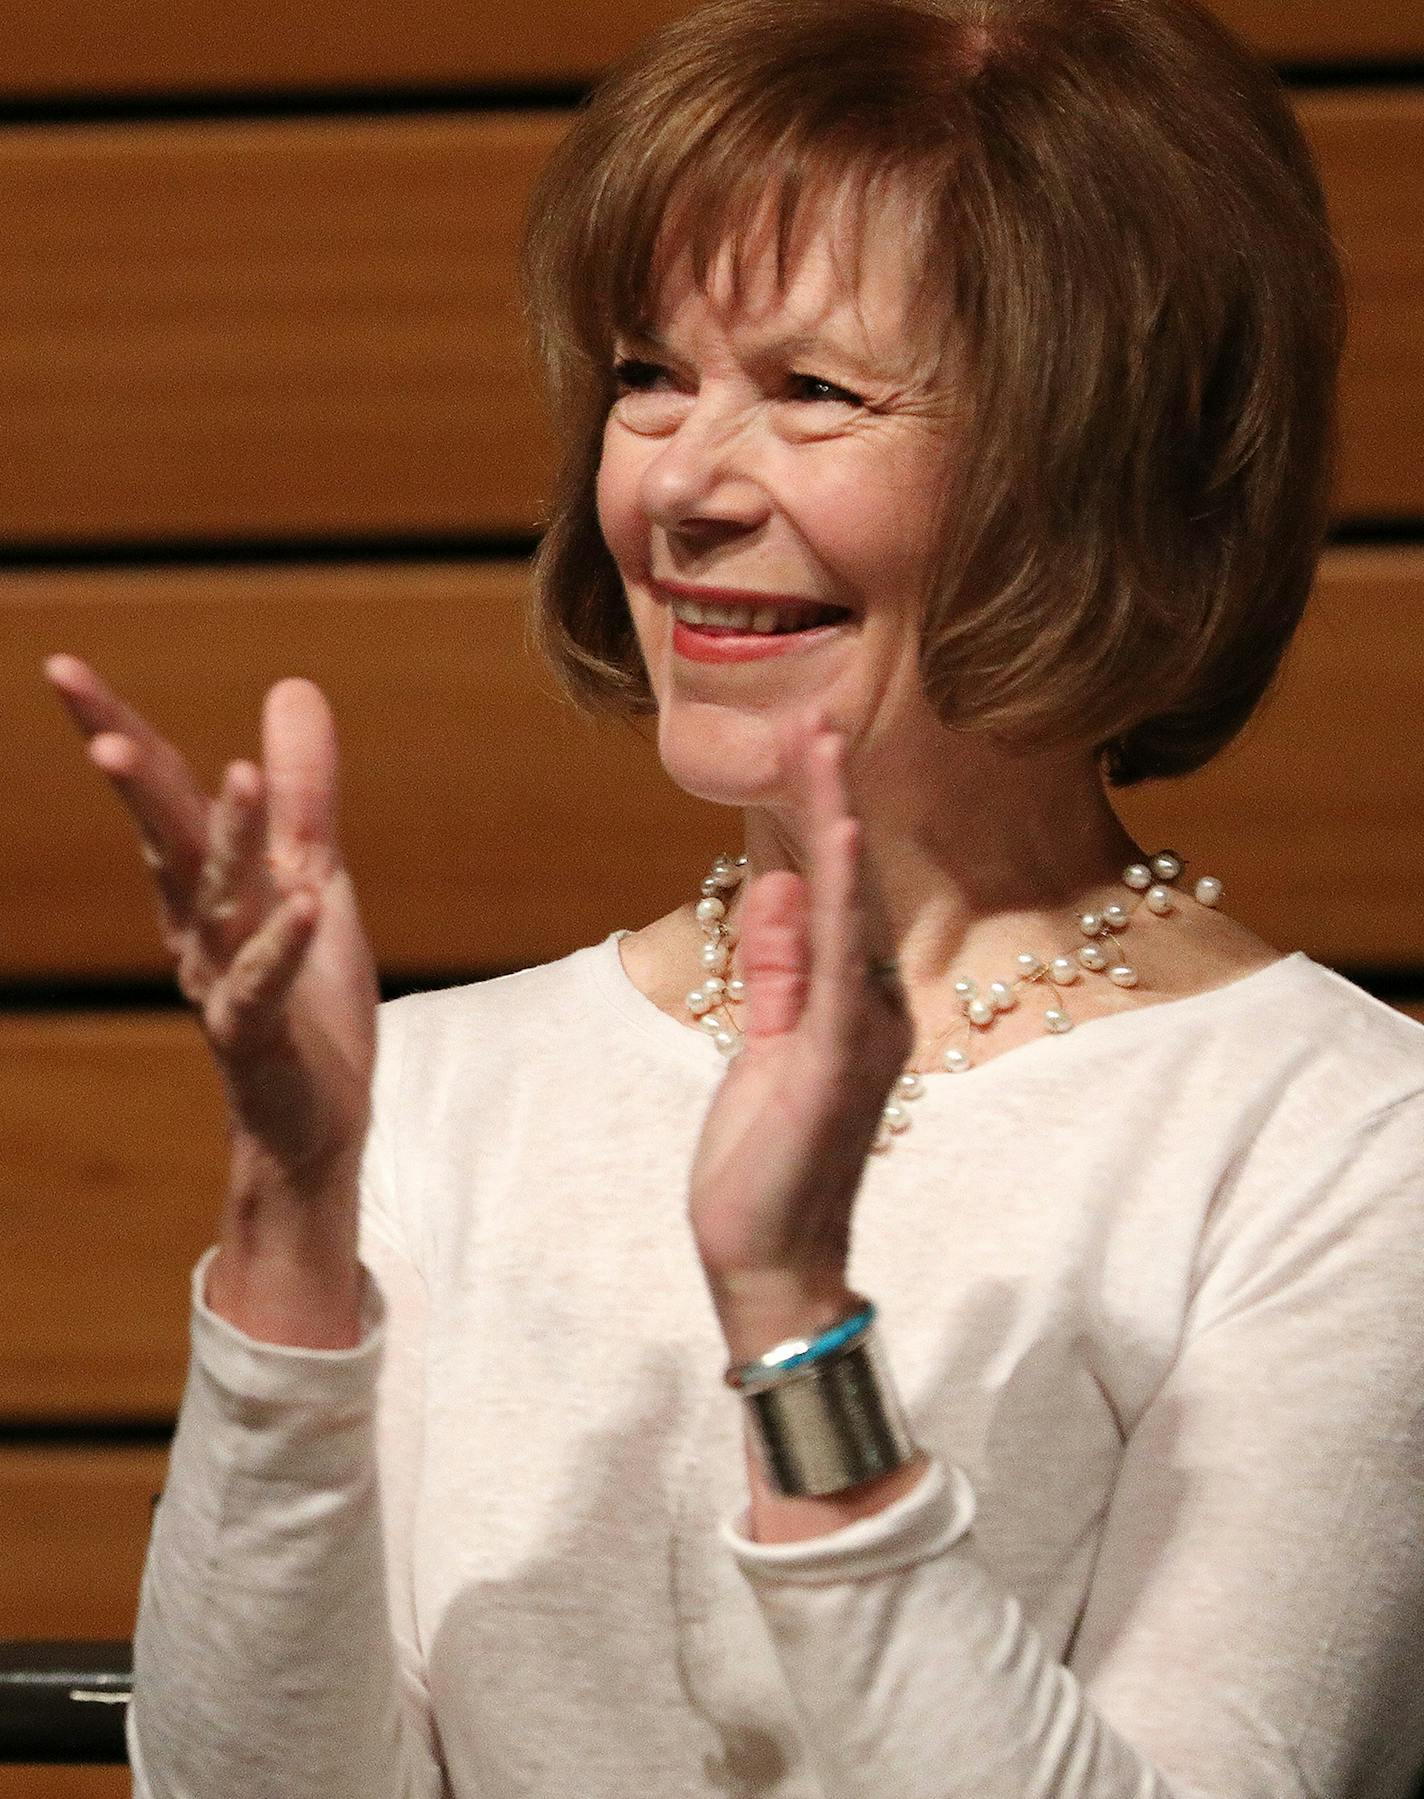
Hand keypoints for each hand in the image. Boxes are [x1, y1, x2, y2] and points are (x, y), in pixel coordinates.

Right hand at [44, 656, 378, 1217]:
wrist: (314, 1119)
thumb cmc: (305, 996)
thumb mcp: (310, 876)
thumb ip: (303, 792)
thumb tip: (293, 685)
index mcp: (205, 882)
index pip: (161, 794)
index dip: (117, 729)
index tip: (62, 668)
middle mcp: (199, 926)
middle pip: (166, 839)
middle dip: (137, 780)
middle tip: (101, 727)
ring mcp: (222, 981)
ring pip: (220, 904)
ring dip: (228, 841)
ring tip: (237, 776)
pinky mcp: (257, 1036)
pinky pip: (266, 985)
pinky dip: (283, 945)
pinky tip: (304, 903)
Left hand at [687, 717, 913, 1360]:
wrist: (768, 1260)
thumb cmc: (764, 1163)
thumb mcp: (761, 1045)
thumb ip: (777, 968)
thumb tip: (781, 883)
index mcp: (849, 1005)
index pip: (835, 896)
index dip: (822, 820)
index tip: (807, 747)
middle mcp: (871, 1008)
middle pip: (851, 885)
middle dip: (830, 798)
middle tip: (817, 715)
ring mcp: (862, 1032)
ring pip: (851, 907)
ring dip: (835, 822)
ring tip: (823, 743)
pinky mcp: (836, 1058)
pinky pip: (838, 963)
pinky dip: (839, 896)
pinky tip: (834, 837)